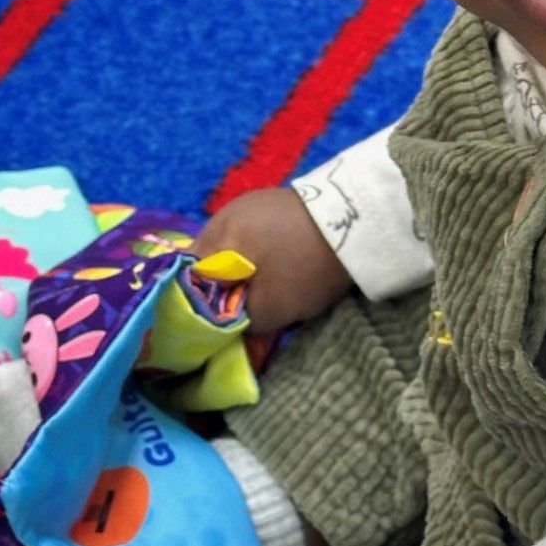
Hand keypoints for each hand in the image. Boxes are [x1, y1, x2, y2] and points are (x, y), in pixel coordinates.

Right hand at [194, 187, 352, 335]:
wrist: (362, 222)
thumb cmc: (305, 266)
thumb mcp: (271, 307)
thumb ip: (239, 326)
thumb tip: (226, 337)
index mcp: (215, 235)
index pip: (184, 278)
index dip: (191, 308)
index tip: (204, 331)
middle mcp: (225, 216)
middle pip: (208, 268)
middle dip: (219, 296)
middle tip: (234, 322)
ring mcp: (251, 208)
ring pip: (231, 257)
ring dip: (240, 282)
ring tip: (256, 304)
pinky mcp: (275, 209)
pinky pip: (252, 245)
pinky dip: (258, 265)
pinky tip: (274, 279)